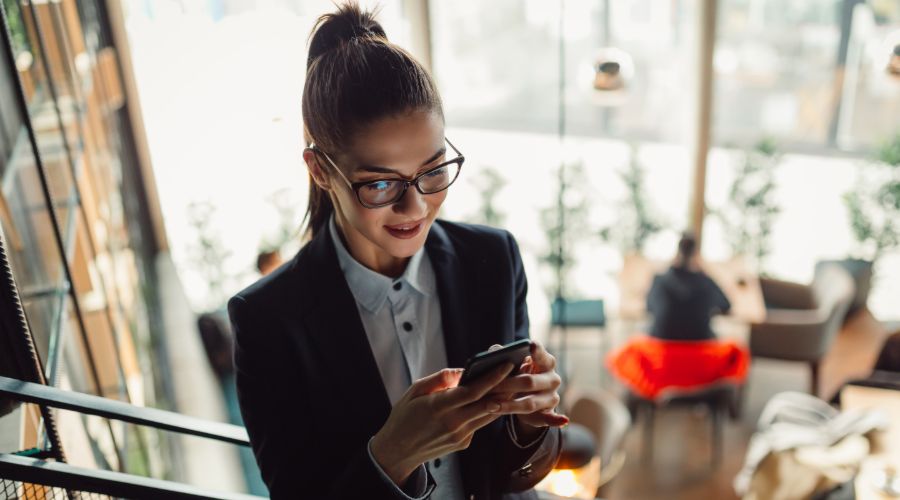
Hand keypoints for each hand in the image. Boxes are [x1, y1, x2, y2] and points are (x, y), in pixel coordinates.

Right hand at [370, 362, 514, 486]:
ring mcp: (460, 435)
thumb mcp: (413, 391)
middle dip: (505, 386)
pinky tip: (489, 399)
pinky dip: (486, 410)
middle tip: (518, 370)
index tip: (507, 364)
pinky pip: (479, 423)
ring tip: (511, 382)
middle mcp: (453, 423)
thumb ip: (438, 380)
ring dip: (501, 398)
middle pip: (488, 403)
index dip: (493, 377)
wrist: (398, 451)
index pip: (473, 391)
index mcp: (439, 407)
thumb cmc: (403, 417)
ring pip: (488, 414)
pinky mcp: (463, 443)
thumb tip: (459, 371)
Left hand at [489, 340, 567, 434]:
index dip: (537, 351)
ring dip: (510, 405)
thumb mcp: (514, 366)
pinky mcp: (549, 413)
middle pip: (529, 381)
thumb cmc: (520, 375)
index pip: (541, 355)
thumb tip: (495, 349)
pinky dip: (556, 420)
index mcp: (546, 362)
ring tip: (491, 406)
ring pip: (530, 402)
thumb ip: (505, 356)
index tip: (530, 344)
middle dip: (507, 385)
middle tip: (489, 387)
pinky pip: (550, 418)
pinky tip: (562, 422)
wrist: (527, 397)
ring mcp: (552, 397)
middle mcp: (553, 378)